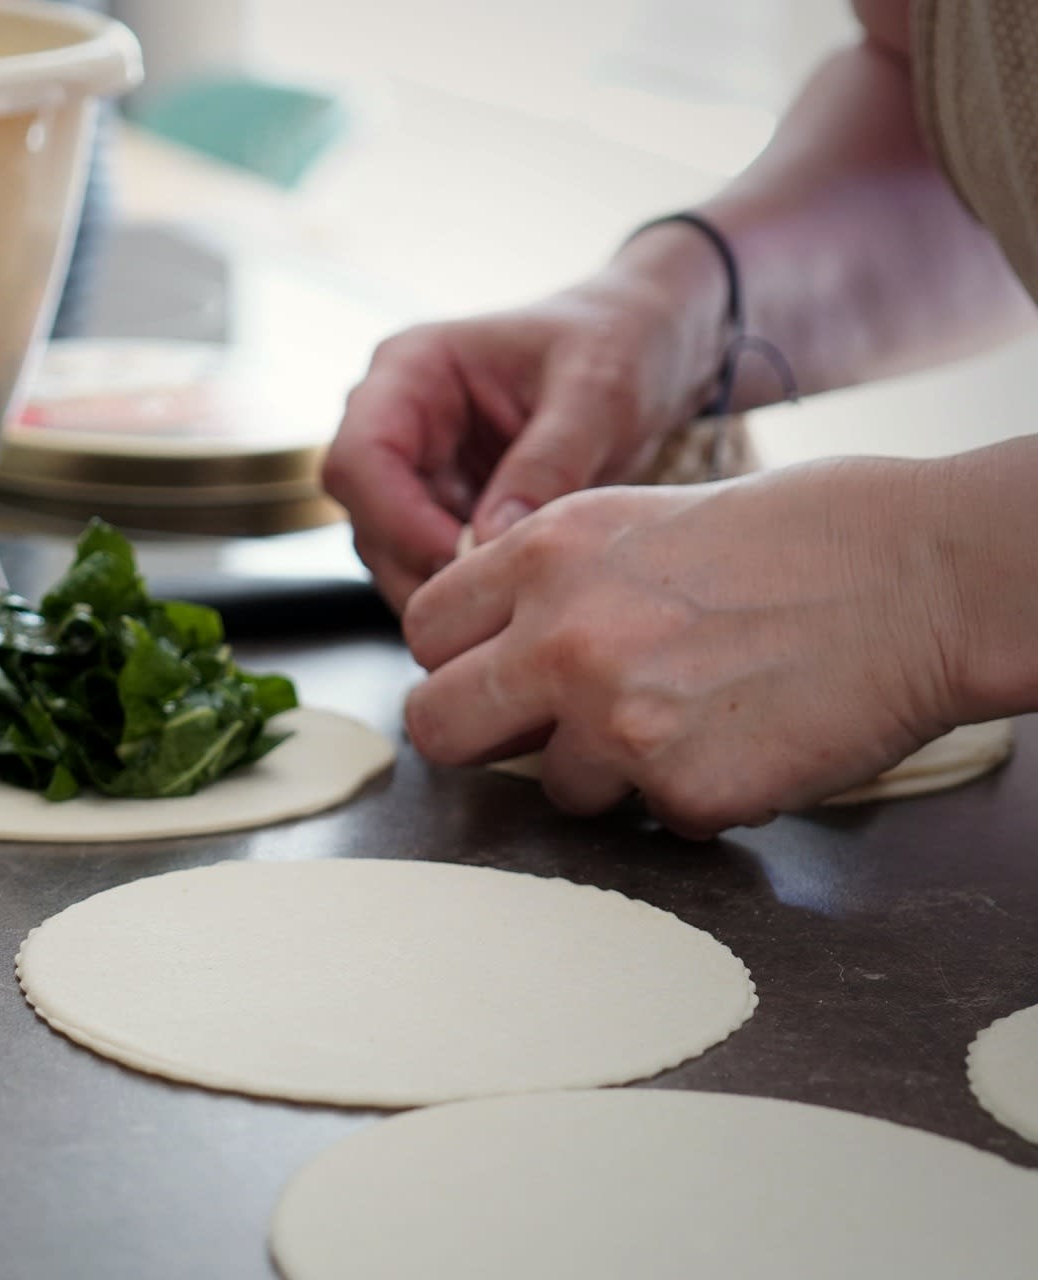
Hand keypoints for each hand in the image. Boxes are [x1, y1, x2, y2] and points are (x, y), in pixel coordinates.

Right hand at [324, 242, 725, 607]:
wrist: (646, 348)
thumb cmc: (618, 343)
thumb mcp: (597, 394)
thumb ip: (546, 463)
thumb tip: (489, 541)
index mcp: (410, 370)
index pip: (359, 458)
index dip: (397, 519)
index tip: (461, 558)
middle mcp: (396, 421)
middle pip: (366, 517)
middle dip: (420, 566)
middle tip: (495, 600)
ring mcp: (415, 468)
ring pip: (391, 553)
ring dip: (442, 586)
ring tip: (515, 599)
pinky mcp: (442, 507)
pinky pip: (430, 563)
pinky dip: (467, 588)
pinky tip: (518, 594)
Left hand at [400, 459, 965, 836]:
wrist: (925, 575)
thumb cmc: (799, 535)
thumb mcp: (636, 520)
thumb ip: (546, 581)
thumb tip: (492, 644)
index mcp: (543, 555)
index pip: (423, 632)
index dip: (458, 657)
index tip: (493, 669)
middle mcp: (561, 639)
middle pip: (436, 726)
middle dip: (481, 735)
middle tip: (540, 728)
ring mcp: (619, 723)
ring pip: (554, 787)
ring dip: (608, 769)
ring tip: (692, 711)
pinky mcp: (686, 791)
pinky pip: (653, 818)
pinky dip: (694, 793)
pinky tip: (746, 735)